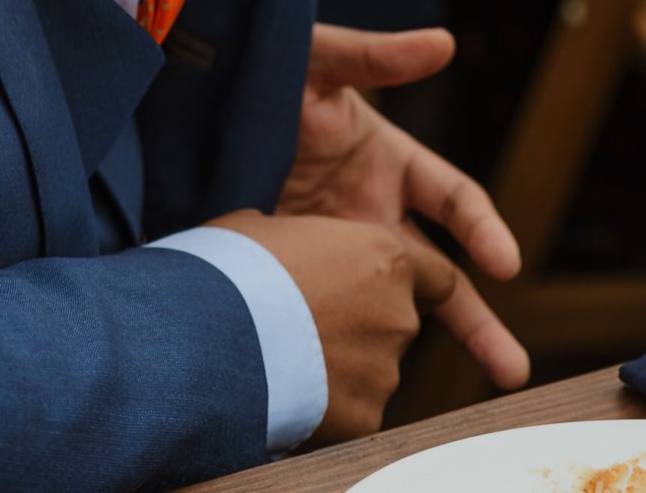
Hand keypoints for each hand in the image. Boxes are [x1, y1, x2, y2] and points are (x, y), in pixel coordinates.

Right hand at [210, 208, 454, 442]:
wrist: (209, 337)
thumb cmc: (234, 270)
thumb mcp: (266, 229)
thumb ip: (301, 238)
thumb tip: (282, 241)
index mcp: (387, 258)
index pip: (436, 276)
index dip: (416, 286)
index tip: (388, 294)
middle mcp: (400, 313)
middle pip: (395, 325)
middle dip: (364, 329)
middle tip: (310, 330)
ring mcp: (385, 369)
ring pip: (373, 372)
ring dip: (343, 369)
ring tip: (287, 363)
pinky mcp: (364, 417)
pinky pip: (351, 413)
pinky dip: (327, 410)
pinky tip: (287, 394)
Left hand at [280, 26, 528, 388]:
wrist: (183, 109)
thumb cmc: (261, 74)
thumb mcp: (319, 60)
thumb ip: (376, 56)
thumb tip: (445, 42)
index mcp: (392, 163)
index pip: (456, 201)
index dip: (484, 231)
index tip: (506, 264)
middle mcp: (372, 215)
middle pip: (439, 277)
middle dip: (477, 322)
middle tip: (512, 369)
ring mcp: (333, 252)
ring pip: (391, 310)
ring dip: (421, 351)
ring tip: (456, 399)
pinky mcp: (291, 277)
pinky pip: (328, 318)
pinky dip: (349, 353)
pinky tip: (356, 392)